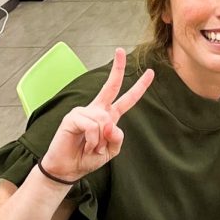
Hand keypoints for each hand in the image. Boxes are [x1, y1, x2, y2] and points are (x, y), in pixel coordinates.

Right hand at [40, 49, 153, 182]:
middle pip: (110, 86)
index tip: (150, 72)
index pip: (127, 99)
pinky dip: (92, 140)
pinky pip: (92, 126)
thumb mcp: (111, 151)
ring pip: (105, 121)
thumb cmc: (88, 158)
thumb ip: (117, 138)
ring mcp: (83, 112)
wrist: (68, 168)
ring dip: (101, 141)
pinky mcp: (72, 117)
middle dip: (117, 68)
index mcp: (109, 116)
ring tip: (91, 148)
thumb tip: (112, 124)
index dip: (139, 87)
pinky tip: (84, 145)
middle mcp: (96, 110)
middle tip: (121, 50)